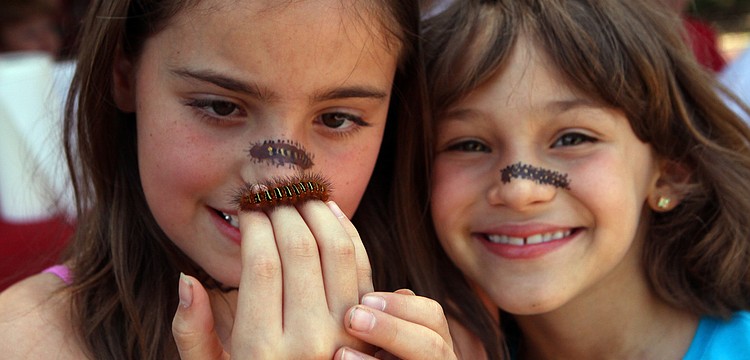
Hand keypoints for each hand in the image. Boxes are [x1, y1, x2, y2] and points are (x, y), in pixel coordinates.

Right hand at [172, 200, 374, 357]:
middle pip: (300, 250)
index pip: (262, 264)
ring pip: (336, 251)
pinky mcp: (368, 325)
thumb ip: (192, 333)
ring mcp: (345, 332)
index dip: (255, 225)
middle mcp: (308, 340)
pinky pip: (362, 265)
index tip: (247, 208)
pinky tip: (329, 212)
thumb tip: (186, 279)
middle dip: (284, 211)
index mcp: (261, 349)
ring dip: (318, 213)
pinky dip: (348, 231)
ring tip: (298, 196)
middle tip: (271, 193)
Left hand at [334, 289, 456, 359]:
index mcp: (436, 348)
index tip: (363, 297)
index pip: (432, 316)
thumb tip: (378, 293)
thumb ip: (389, 322)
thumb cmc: (379, 356)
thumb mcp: (389, 343)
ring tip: (339, 353)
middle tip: (351, 317)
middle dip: (391, 330)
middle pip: (432, 346)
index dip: (401, 305)